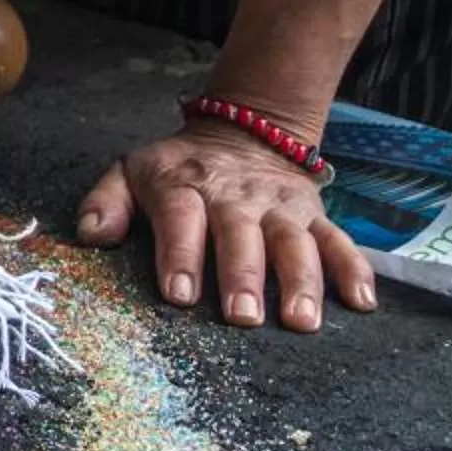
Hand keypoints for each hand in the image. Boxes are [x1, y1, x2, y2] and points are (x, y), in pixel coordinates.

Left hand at [75, 119, 376, 331]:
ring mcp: (280, 205)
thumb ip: (107, 201)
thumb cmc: (178, 169)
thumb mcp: (133, 170)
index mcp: (184, 184)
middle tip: (241, 316)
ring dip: (301, 280)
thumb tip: (89, 235)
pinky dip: (354, 269)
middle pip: (240, 234)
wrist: (243, 130)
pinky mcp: (315, 214)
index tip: (180, 295)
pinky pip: (339, 240)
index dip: (180, 254)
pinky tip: (362, 302)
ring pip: (294, 241)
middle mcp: (235, 195)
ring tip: (302, 320)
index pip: (180, 218)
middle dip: (242, 275)